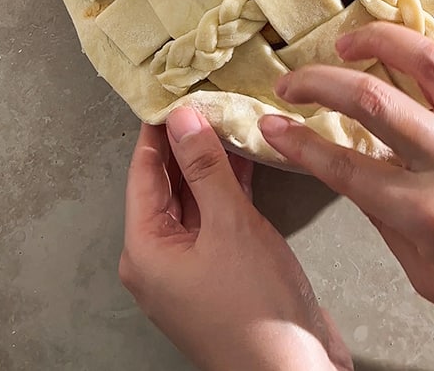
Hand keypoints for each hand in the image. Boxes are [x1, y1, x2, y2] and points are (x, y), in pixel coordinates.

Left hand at [121, 109, 351, 370]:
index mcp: (144, 249)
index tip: (177, 90)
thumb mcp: (230, 225)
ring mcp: (193, 267)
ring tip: (235, 118)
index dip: (159, 128)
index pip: (143, 172)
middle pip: (168, 185)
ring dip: (214, 163)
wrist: (289, 369)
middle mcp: (160, 258)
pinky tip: (253, 162)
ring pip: (197, 200)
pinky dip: (233, 190)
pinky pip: (219, 219)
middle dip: (189, 141)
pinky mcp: (224, 272)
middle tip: (211, 96)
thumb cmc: (255, 311)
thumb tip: (185, 120)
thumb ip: (207, 169)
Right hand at [258, 19, 433, 339]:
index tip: (270, 126)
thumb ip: (389, 226)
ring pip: (431, 62)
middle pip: (373, 102)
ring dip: (382, 40)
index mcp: (431, 214)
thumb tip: (352, 178)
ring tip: (350, 41)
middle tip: (291, 82)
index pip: (345, 168)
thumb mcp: (432, 279)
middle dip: (318, 83)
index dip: (298, 143)